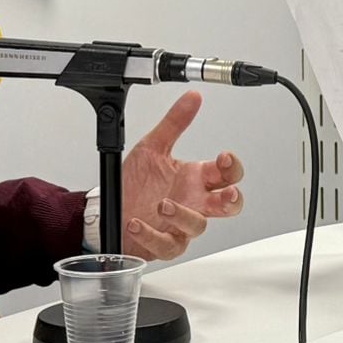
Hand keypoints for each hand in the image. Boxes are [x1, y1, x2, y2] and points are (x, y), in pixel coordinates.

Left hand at [120, 91, 243, 261]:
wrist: (111, 209)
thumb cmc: (136, 183)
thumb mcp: (152, 147)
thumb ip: (174, 123)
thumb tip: (192, 98)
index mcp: (194, 178)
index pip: (226, 174)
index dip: (231, 167)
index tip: (223, 157)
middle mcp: (192, 202)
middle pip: (228, 206)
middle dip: (232, 200)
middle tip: (225, 194)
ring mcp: (179, 225)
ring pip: (197, 226)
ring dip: (183, 216)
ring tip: (163, 204)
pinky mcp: (163, 243)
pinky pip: (167, 245)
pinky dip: (153, 235)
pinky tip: (138, 223)